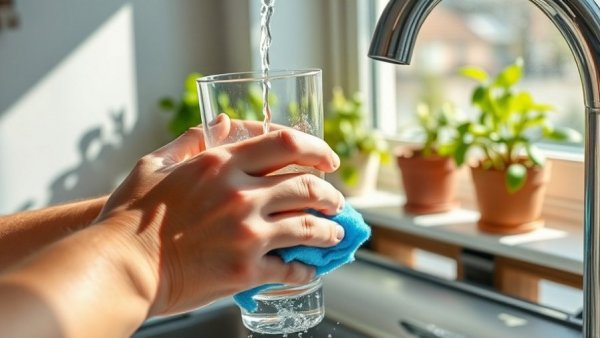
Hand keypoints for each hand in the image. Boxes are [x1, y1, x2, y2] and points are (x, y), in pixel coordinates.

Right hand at [94, 115, 344, 315]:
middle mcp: (240, 195)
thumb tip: (222, 123)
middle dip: (330, 194)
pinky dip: (304, 270)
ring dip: (328, 231)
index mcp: (221, 164)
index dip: (317, 150)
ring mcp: (246, 233)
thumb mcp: (155, 165)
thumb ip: (192, 140)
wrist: (120, 267)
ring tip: (333, 234)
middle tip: (336, 201)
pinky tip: (307, 270)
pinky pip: (289, 269)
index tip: (329, 160)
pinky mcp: (245, 270)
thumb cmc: (131, 217)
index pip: (287, 144)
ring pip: (308, 227)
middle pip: (306, 186)